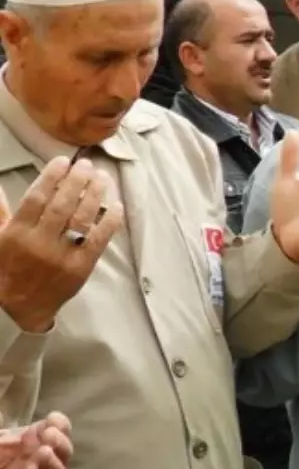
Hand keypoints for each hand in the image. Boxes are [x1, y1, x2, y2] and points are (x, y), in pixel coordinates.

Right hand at [0, 158, 123, 332]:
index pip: (36, 197)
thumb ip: (0, 212)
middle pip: (62, 204)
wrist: (19, 308)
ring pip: (82, 218)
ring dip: (95, 194)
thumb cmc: (7, 268)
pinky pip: (99, 240)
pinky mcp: (81, 268)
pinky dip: (110, 221)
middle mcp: (39, 243)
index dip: (52, 176)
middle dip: (77, 180)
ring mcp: (62, 256)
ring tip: (102, 178)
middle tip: (88, 165)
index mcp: (16, 234)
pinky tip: (116, 205)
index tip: (63, 161)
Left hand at [0, 412, 71, 468]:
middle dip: (62, 442)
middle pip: (65, 452)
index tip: (51, 419)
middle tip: (49, 435)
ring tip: (43, 453)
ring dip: (53, 463)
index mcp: (37, 439)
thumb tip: (1, 414)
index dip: (60, 424)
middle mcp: (41, 459)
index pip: (61, 429)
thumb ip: (2, 425)